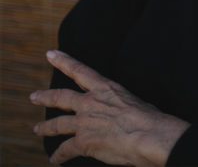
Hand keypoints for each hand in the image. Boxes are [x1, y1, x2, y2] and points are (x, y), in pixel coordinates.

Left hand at [30, 50, 187, 165]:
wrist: (149, 135)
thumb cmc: (151, 119)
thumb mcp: (136, 103)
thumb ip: (121, 107)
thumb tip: (122, 115)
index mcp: (106, 89)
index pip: (80, 71)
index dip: (63, 61)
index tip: (50, 54)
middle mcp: (91, 102)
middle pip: (60, 97)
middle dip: (44, 97)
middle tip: (33, 96)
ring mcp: (84, 122)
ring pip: (57, 124)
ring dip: (45, 127)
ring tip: (37, 129)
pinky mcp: (82, 142)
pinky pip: (65, 150)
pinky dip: (59, 156)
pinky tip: (55, 159)